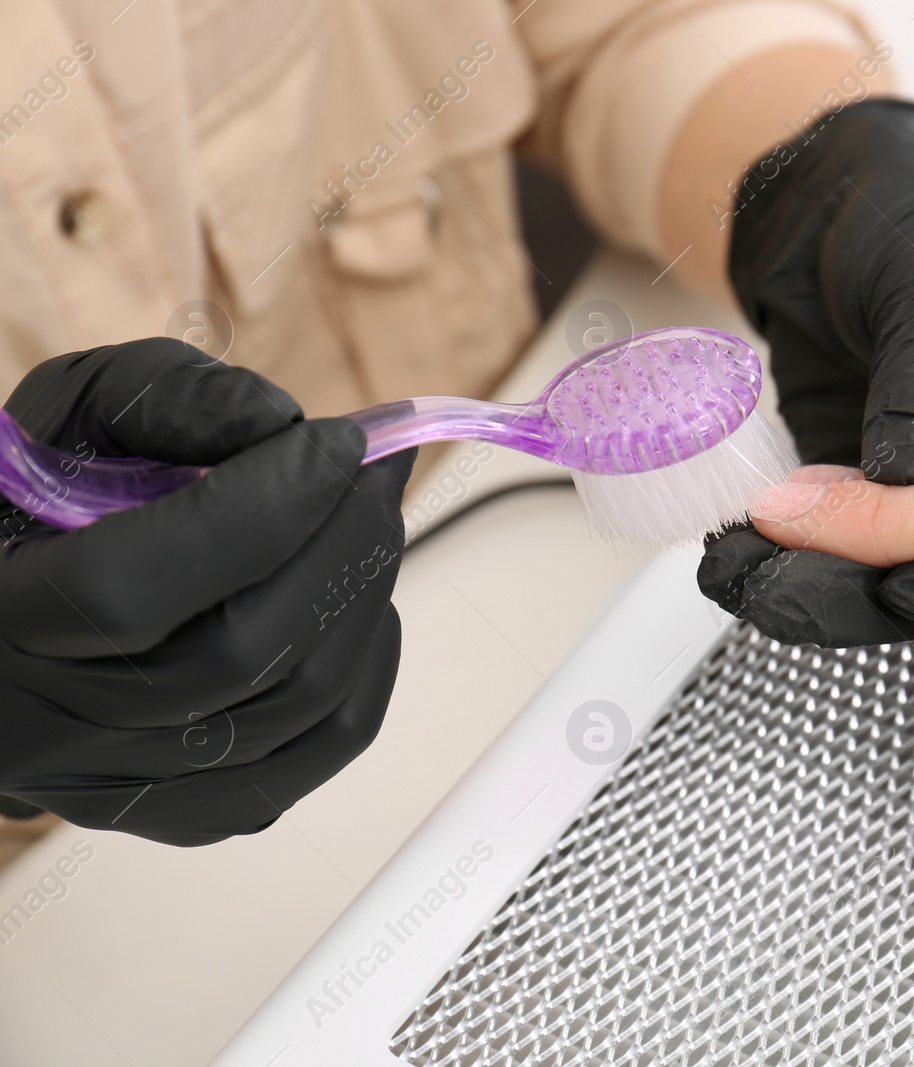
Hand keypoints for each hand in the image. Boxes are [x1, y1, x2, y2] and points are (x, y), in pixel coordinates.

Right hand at [0, 339, 412, 845]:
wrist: (6, 618)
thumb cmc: (37, 504)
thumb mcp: (73, 417)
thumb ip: (166, 400)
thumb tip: (281, 423)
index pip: (132, 589)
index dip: (260, 509)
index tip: (339, 441)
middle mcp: (47, 727)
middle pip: (243, 653)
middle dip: (341, 542)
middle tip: (375, 469)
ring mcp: (123, 784)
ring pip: (302, 703)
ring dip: (365, 594)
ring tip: (366, 518)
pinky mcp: (190, 808)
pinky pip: (324, 746)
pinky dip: (369, 663)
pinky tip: (356, 597)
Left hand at [700, 99, 913, 645]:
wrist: (826, 205)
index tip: (904, 577)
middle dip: (870, 593)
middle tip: (795, 580)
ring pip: (882, 581)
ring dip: (809, 589)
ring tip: (745, 573)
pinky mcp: (854, 499)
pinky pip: (823, 553)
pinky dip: (775, 562)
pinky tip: (735, 557)